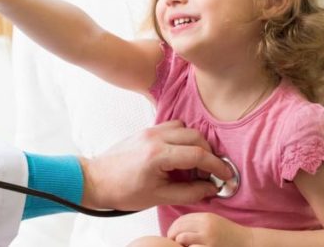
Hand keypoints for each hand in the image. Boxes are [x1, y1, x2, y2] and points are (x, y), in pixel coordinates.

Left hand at [80, 120, 234, 210]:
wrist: (97, 180)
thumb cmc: (124, 191)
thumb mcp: (159, 197)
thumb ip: (189, 192)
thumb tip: (212, 187)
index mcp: (158, 155)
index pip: (198, 155)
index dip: (217, 166)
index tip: (226, 175)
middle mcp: (155, 137)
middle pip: (196, 137)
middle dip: (209, 154)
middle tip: (210, 173)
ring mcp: (150, 131)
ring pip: (185, 128)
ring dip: (196, 143)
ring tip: (195, 165)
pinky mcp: (146, 130)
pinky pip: (173, 126)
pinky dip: (183, 137)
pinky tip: (180, 155)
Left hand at [167, 212, 253, 246]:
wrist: (246, 243)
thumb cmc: (229, 234)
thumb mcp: (214, 222)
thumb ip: (197, 222)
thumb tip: (177, 228)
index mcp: (206, 217)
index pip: (182, 219)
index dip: (173, 227)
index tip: (172, 233)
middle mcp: (206, 226)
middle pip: (180, 228)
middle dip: (173, 235)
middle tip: (172, 241)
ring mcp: (208, 239)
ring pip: (182, 239)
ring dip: (179, 243)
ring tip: (182, 246)